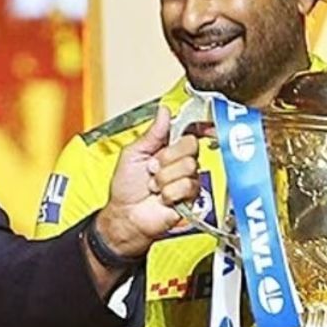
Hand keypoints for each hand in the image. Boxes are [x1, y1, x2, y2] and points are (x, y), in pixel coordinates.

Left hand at [96, 107, 201, 258]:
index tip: (200, 125)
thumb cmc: (126, 188)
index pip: (189, 131)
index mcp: (168, 147)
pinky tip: (162, 197)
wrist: (126, 215)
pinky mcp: (190, 197)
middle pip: (190, 145)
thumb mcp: (133, 153)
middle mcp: (180, 161)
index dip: (197, 126)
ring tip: (154, 186)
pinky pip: (187, 186)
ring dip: (164, 178)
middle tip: (152, 168)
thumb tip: (164, 112)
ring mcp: (186, 179)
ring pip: (188, 166)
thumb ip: (152, 133)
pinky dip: (169, 193)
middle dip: (165, 158)